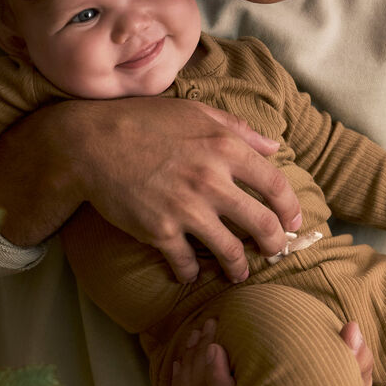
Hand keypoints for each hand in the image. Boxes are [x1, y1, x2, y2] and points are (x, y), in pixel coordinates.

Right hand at [0, 97, 301, 282]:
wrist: (91, 144)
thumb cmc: (143, 121)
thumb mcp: (195, 112)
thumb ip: (238, 129)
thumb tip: (274, 146)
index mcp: (226, 148)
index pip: (275, 185)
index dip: (290, 209)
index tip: (293, 222)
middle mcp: (211, 181)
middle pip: (261, 224)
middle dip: (274, 244)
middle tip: (274, 253)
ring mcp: (186, 209)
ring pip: (230, 250)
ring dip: (239, 267)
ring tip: (239, 273)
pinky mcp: (159, 231)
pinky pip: (185, 262)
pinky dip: (191, 272)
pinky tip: (191, 274)